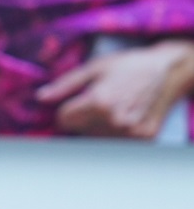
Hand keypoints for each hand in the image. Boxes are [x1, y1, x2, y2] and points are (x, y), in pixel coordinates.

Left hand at [37, 40, 193, 137]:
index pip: (63, 119)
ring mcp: (131, 132)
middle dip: (81, 118)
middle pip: (79, 130)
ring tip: (112, 108)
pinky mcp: (144, 138)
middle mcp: (115, 120)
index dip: (65, 109)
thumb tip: (40, 98)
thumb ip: (65, 85)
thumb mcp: (94, 68)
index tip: (75, 101)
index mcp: (99, 102)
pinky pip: (117, 142)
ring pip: (96, 138)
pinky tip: (124, 117)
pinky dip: (115, 132)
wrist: (167, 70)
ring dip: (97, 127)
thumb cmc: (127, 66)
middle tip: (98, 102)